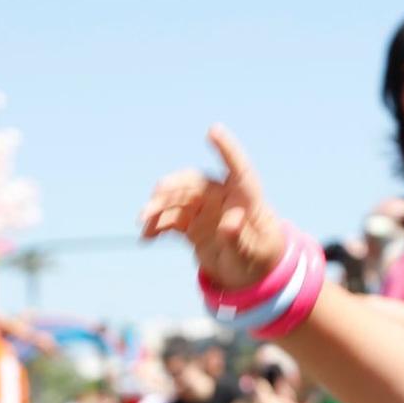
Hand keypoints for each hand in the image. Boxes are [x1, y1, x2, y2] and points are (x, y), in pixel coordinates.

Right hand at [139, 125, 286, 287]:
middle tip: (157, 192)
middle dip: (175, 186)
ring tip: (143, 221)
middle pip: (196, 183)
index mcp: (247, 198)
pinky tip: (146, 236)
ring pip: (178, 200)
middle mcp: (222, 197)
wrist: (249, 272)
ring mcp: (204, 209)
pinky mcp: (191, 223)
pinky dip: (158, 226)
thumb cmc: (260, 257)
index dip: (226, 149)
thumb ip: (240, 238)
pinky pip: (171, 220)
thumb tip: (229, 223)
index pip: (238, 168)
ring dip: (160, 207)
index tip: (213, 130)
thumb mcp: (253, 252)